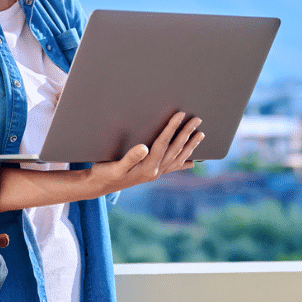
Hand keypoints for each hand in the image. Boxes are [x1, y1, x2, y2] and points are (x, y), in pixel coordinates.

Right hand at [86, 111, 203, 195]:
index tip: (180, 115)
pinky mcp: (152, 173)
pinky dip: (183, 163)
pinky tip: (192, 162)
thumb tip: (144, 148)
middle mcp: (155, 170)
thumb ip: (130, 157)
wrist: (100, 186)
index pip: (163, 143)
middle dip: (187, 133)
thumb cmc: (106, 174)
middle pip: (175, 149)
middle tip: (197, 120)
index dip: (172, 128)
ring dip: (190, 146)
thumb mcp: (115, 166)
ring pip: (177, 158)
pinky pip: (173, 167)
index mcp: (147, 166)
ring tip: (200, 135)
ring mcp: (155, 173)